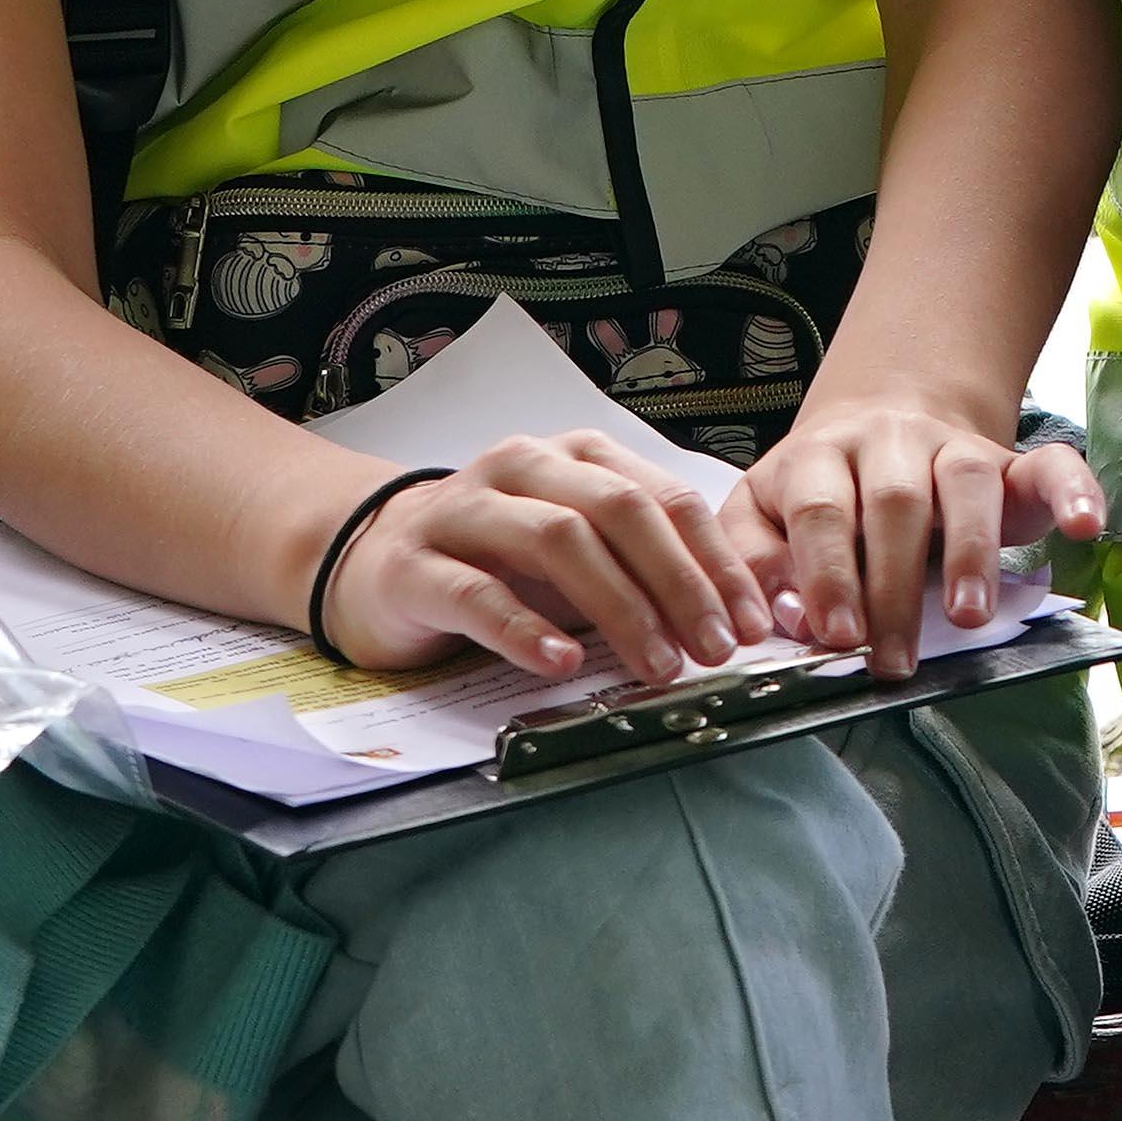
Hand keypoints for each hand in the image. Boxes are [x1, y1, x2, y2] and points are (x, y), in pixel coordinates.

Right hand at [317, 433, 776, 685]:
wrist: (369, 560)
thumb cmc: (493, 559)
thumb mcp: (577, 552)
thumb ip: (640, 567)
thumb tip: (728, 618)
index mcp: (577, 457)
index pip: (666, 499)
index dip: (717, 563)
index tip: (751, 623)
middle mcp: (524, 468)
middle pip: (621, 512)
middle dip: (680, 583)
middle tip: (715, 649)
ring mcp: (465, 511)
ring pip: (558, 541)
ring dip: (620, 607)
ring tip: (657, 663)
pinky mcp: (415, 565)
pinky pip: (478, 592)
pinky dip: (527, 628)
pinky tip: (561, 662)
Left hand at [732, 386, 1101, 677]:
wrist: (881, 418)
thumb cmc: (821, 493)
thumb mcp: (763, 516)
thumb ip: (758, 564)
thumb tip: (778, 619)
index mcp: (817, 457)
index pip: (820, 510)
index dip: (828, 572)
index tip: (837, 636)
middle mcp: (888, 442)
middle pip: (894, 504)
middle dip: (894, 587)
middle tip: (893, 661)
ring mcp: (953, 446)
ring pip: (966, 484)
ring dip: (971, 552)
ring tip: (969, 618)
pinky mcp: (1011, 460)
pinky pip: (1051, 465)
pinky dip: (1074, 491)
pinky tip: (1086, 526)